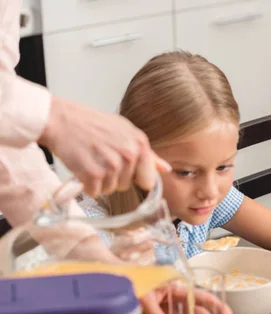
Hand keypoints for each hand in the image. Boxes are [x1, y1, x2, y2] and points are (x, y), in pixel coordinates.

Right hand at [39, 96, 171, 197]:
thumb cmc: (93, 124)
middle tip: (101, 158)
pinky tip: (82, 167)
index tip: (122, 168)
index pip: (148, 180)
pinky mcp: (93, 174)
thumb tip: (166, 169)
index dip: (134, 177)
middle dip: (114, 177)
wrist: (62, 120)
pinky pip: (95, 192)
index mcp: (140, 143)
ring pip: (110, 190)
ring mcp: (111, 165)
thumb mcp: (126, 131)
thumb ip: (148, 154)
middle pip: (126, 185)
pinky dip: (87, 185)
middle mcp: (129, 154)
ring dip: (99, 181)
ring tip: (91, 160)